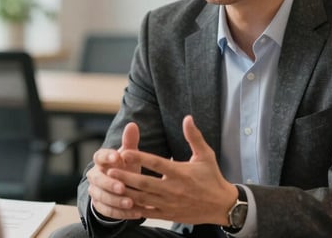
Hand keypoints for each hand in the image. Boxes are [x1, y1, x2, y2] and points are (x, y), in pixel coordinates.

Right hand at [86, 122, 143, 218]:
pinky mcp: (99, 206)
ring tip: (131, 202)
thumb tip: (132, 124)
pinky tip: (135, 213)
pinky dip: (121, 213)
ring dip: (116, 200)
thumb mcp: (128, 155)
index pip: (99, 156)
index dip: (107, 156)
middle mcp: (95, 176)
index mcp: (101, 161)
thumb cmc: (125, 167)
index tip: (117, 157)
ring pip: (102, 197)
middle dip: (110, 184)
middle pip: (98, 179)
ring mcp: (95, 191)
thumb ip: (130, 142)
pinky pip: (107, 211)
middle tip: (123, 187)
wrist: (119, 187)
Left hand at [108, 115, 237, 224]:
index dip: (140, 158)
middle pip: (145, 183)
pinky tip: (122, 204)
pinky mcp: (169, 214)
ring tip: (111, 187)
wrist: (222, 206)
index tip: (125, 152)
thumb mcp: (205, 155)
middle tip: (110, 171)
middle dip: (126, 178)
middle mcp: (174, 189)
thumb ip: (194, 137)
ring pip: (144, 199)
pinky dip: (135, 209)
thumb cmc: (212, 177)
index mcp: (181, 173)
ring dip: (127, 193)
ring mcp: (170, 204)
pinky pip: (149, 213)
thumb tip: (187, 118)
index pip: (157, 163)